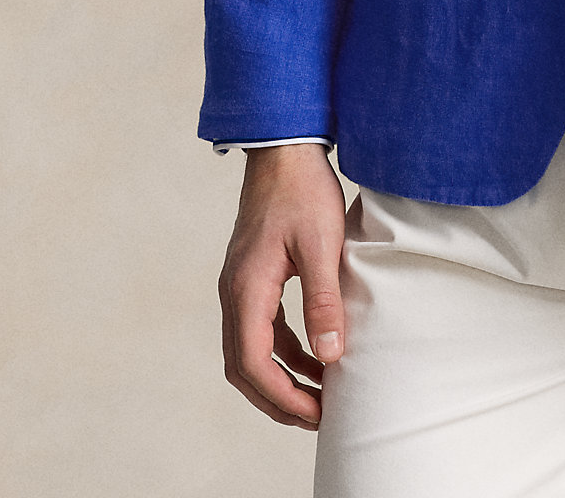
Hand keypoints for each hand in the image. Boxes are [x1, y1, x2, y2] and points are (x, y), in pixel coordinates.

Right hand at [219, 144, 346, 427]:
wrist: (285, 148)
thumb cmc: (304, 190)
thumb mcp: (322, 245)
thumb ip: (323, 301)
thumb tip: (330, 357)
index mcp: (246, 288)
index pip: (253, 363)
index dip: (282, 396)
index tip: (316, 413)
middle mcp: (234, 292)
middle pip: (244, 367)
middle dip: (278, 398)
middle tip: (318, 417)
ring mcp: (240, 285)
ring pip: (250, 351)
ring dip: (281, 378)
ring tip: (320, 395)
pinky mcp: (253, 277)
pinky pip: (262, 329)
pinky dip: (285, 350)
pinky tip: (315, 355)